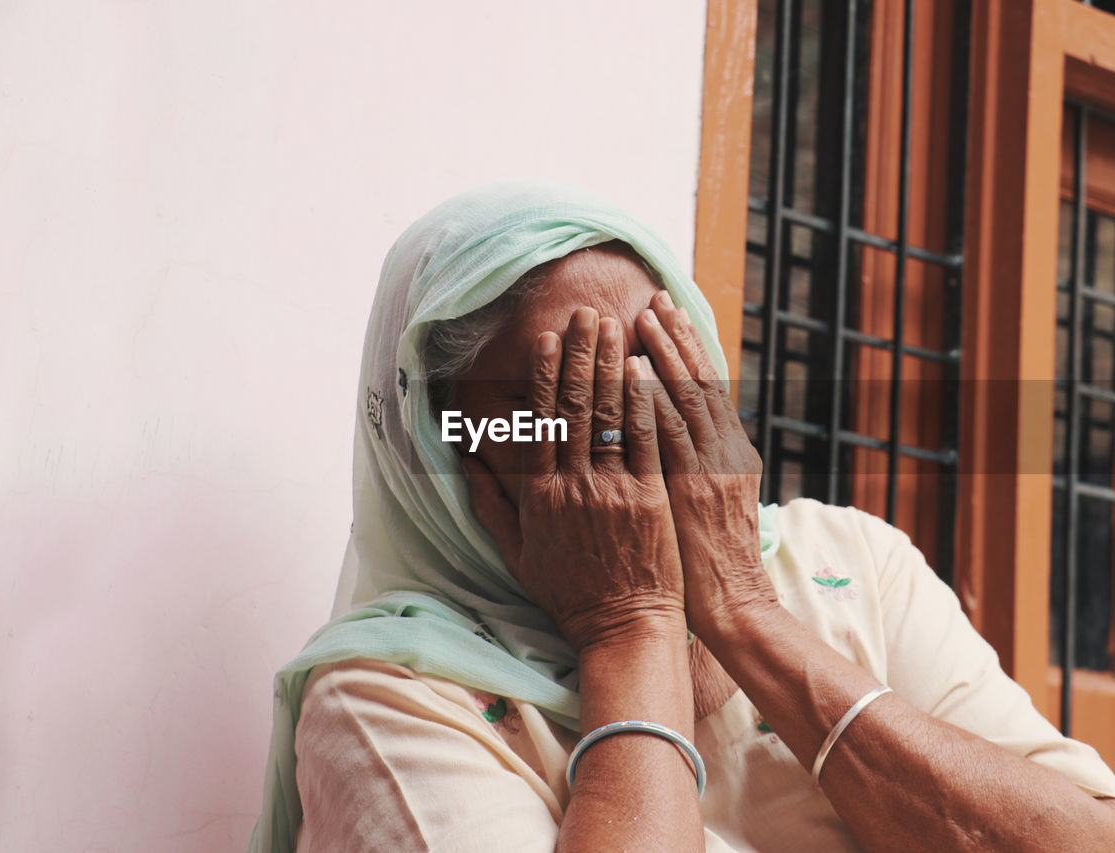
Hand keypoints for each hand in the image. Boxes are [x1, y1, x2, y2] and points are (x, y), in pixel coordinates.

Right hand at [463, 308, 685, 652]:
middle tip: (585, 313)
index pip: (539, 423)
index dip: (544, 378)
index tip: (548, 340)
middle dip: (579, 355)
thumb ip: (488, 504)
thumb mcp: (516, 553)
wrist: (623, 628)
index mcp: (539, 496)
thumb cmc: (569, 594)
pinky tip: (644, 369)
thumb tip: (463, 461)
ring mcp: (613, 489)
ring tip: (614, 325)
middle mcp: (573, 486)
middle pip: (573, 407)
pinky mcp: (650, 498)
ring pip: (608, 415)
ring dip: (610, 365)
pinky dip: (642, 401)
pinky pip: (644, 440)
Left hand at [635, 291, 776, 637]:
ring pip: (688, 398)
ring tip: (643, 318)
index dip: (685, 346)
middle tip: (655, 298)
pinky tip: (637, 373)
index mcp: (729, 451)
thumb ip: (695, 459)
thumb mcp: (712, 498)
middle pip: (700, 381)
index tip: (665, 311)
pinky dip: (656, 400)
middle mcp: (725, 450)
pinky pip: (672, 436)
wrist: (734, 603)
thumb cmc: (711, 558)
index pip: (705, 386)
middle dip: (678, 337)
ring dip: (666, 355)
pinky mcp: (695, 488)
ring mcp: (712, 467)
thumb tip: (668, 425)